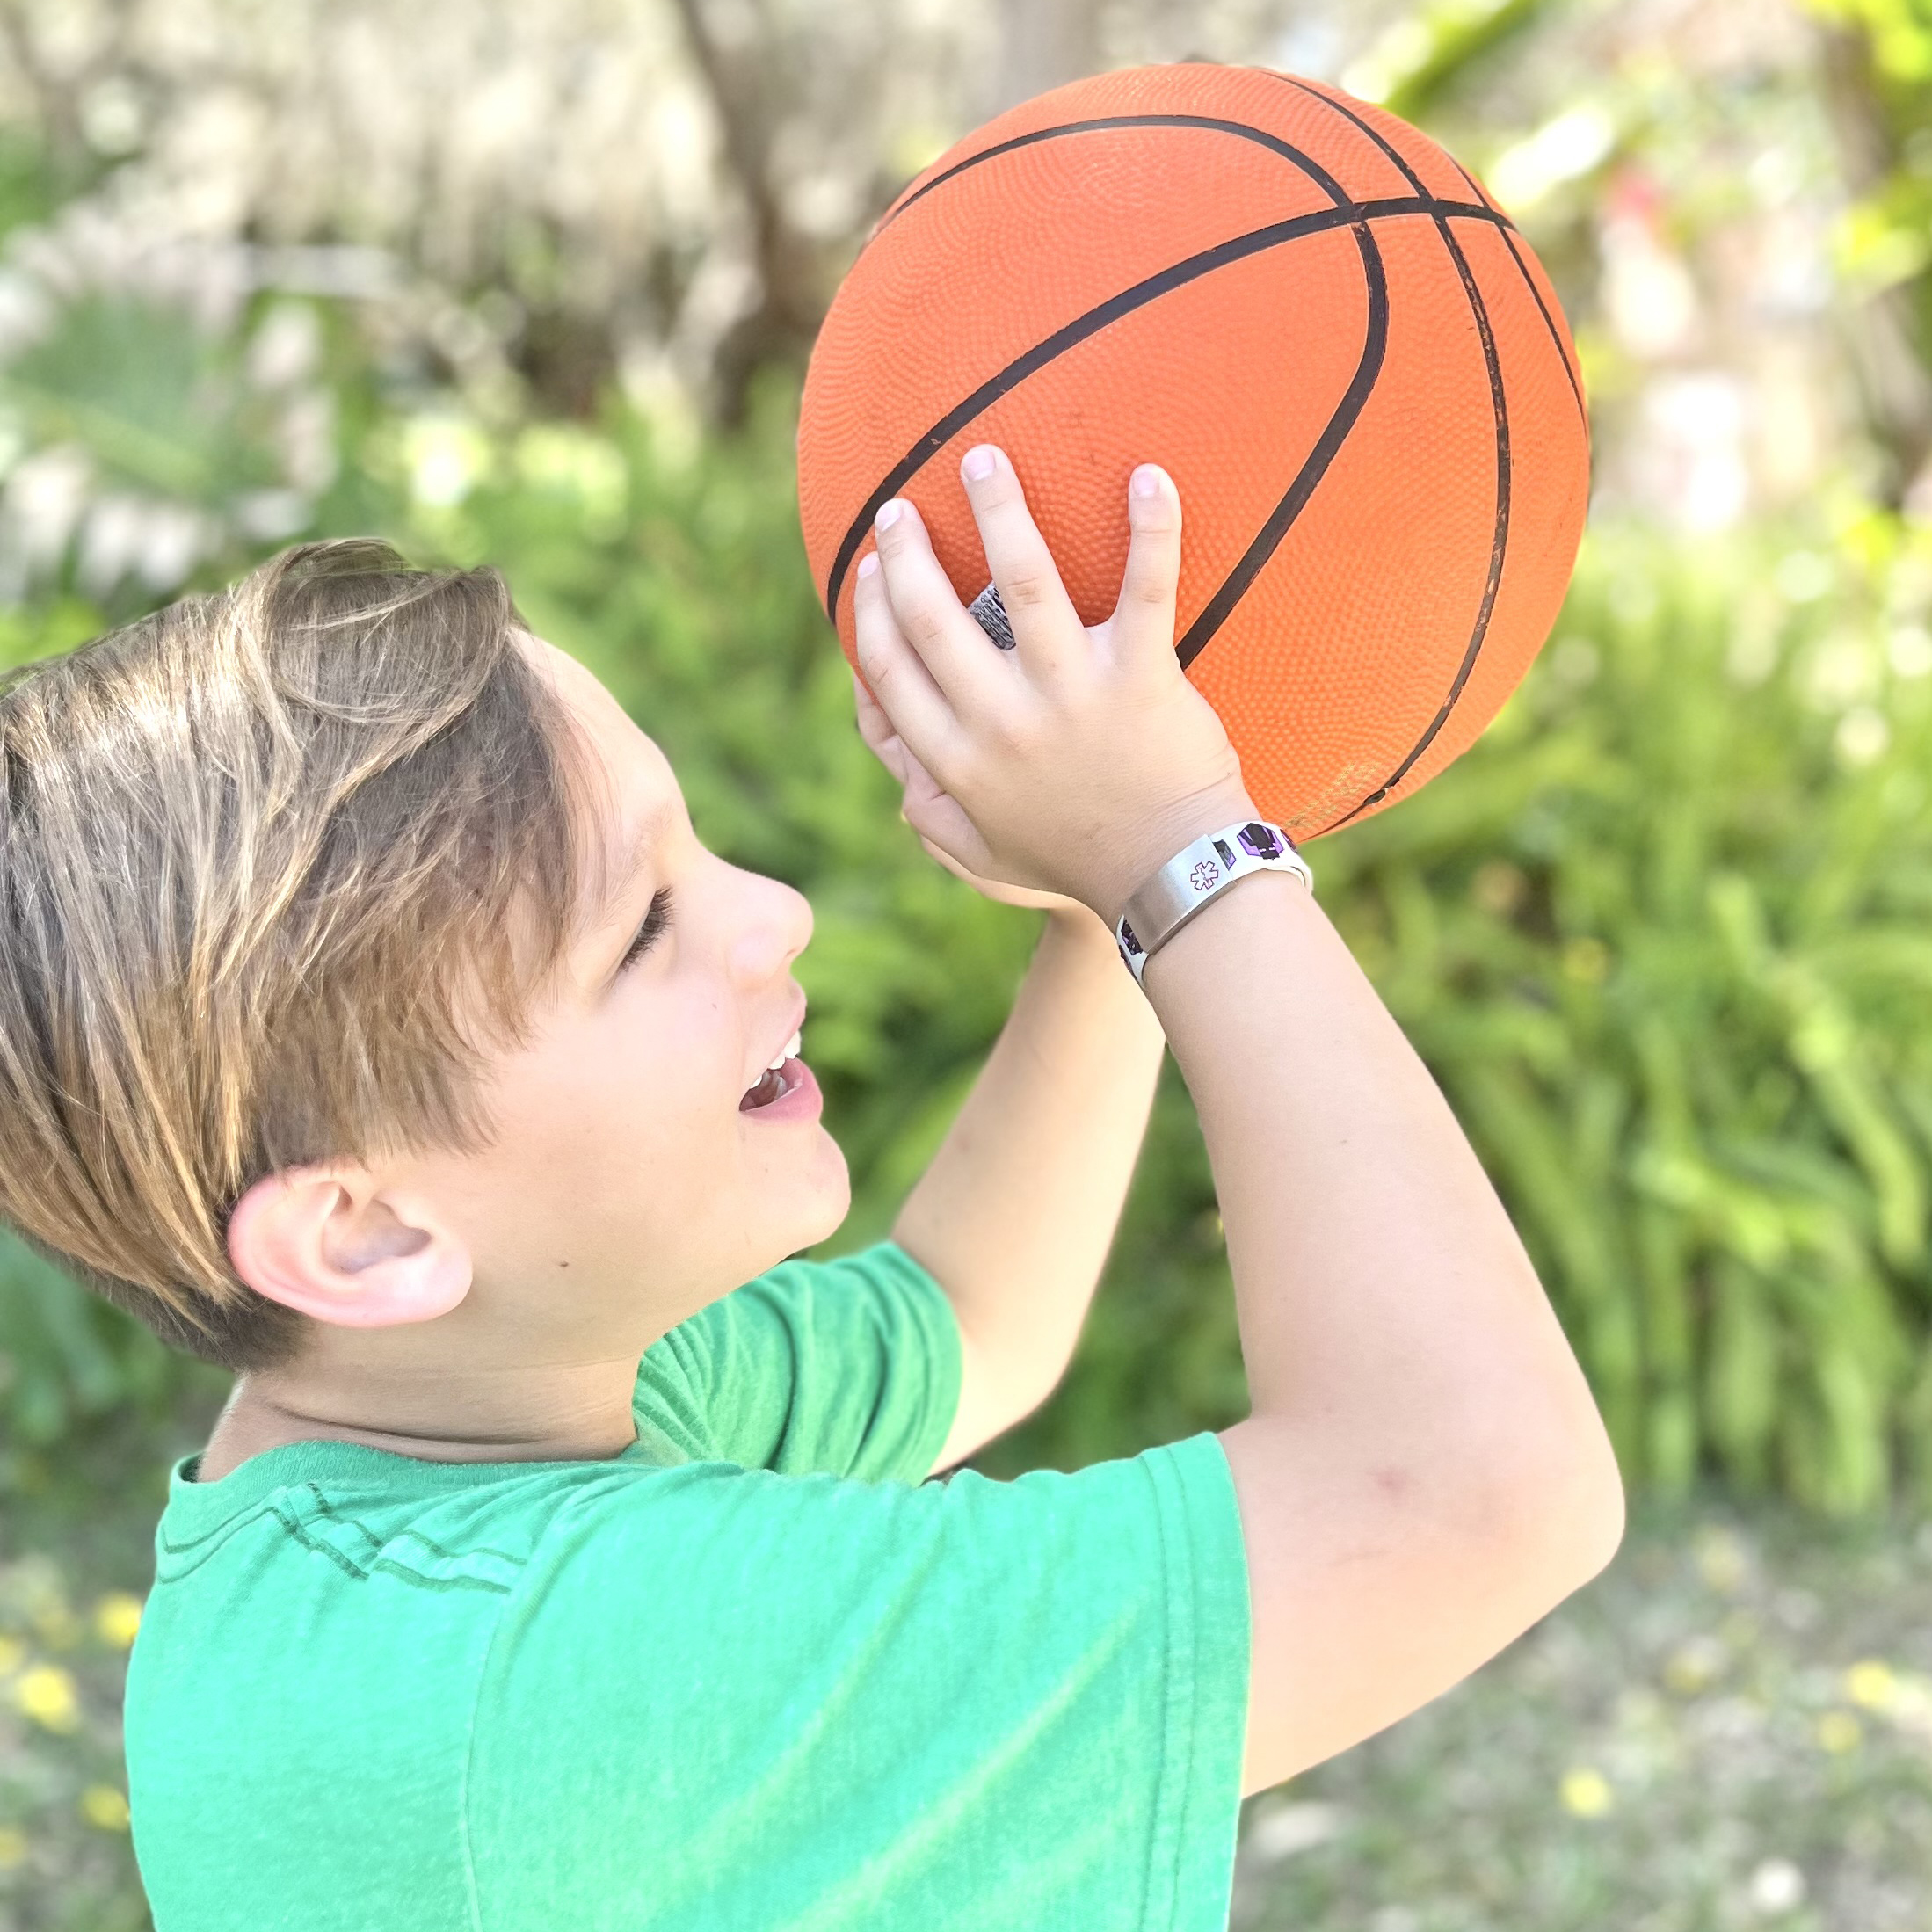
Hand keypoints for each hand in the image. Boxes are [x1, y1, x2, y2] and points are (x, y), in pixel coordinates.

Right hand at [852, 445, 1255, 927]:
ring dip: (999, 508)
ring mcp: (1072, 693)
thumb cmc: (1079, 866)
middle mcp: (1003, 720)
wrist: (1170, 878)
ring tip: (984, 458)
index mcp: (958, 759)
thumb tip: (900, 786)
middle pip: (934, 614)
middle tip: (901, 505)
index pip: (890, 668)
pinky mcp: (1141, 676)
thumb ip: (937, 820)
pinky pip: (1146, 586)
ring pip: (1024, 579)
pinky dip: (1152, 527)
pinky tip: (1147, 474)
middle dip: (908, 550)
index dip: (870, 609)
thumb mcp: (988, 858)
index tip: (869, 568)